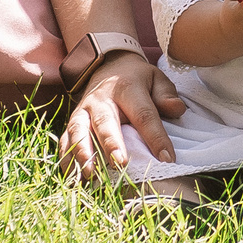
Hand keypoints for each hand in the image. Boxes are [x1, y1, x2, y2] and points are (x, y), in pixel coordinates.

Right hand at [56, 51, 185, 180]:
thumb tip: (177, 109)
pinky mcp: (73, 120)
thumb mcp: (156, 79)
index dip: (155, 137)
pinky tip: (70, 177)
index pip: (144, 114)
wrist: (109, 65)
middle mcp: (101, 99)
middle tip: (120, 164)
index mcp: (127, 88)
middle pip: (105, 122)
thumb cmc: (138, 79)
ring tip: (90, 174)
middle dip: (111, 144)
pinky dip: (66, 158)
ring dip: (83, 152)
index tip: (167, 158)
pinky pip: (66, 139)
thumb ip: (166, 95)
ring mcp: (84, 110)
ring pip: (79, 130)